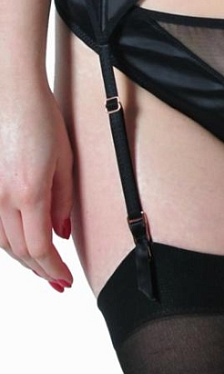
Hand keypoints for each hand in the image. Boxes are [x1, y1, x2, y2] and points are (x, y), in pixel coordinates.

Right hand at [0, 82, 73, 291]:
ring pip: (1, 241)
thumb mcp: (64, 161)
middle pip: (19, 250)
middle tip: (57, 281)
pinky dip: (8, 241)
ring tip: (42, 269)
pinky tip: (21, 245)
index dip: (53, 269)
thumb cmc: (42, 119)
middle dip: (40, 270)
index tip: (67, 279)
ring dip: (23, 259)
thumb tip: (60, 234)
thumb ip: (63, 201)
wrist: (10, 92)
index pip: (39, 248)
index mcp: (28, 192)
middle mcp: (1, 197)